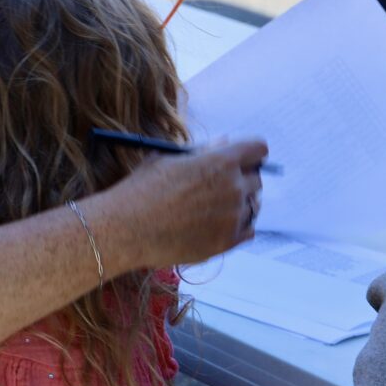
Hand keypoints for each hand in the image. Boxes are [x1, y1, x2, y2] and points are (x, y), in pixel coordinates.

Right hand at [95, 138, 268, 270]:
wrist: (127, 229)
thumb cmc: (142, 190)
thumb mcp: (168, 160)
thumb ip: (201, 152)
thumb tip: (223, 143)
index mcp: (221, 161)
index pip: (258, 149)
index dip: (251, 152)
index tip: (244, 158)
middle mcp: (233, 188)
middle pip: (257, 180)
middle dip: (243, 179)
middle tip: (222, 185)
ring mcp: (233, 217)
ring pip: (252, 207)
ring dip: (240, 205)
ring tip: (214, 208)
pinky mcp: (227, 242)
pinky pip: (248, 231)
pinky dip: (238, 227)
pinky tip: (219, 224)